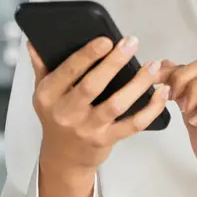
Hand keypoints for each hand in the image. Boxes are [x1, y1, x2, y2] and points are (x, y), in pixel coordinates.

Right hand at [29, 36, 169, 178]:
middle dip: (114, 63)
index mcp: (49, 96)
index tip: (106, 40)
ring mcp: (87, 128)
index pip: (68, 71)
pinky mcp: (106, 140)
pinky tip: (161, 93)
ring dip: (138, 84)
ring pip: (116, 105)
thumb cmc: (56, 117)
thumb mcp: (42, 93)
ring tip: (152, 66)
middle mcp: (66, 113)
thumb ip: (42, 66)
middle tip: (131, 43)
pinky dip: (150, 109)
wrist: (63, 157)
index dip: (88, 55)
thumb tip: (35, 41)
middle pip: (92, 85)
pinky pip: (132, 124)